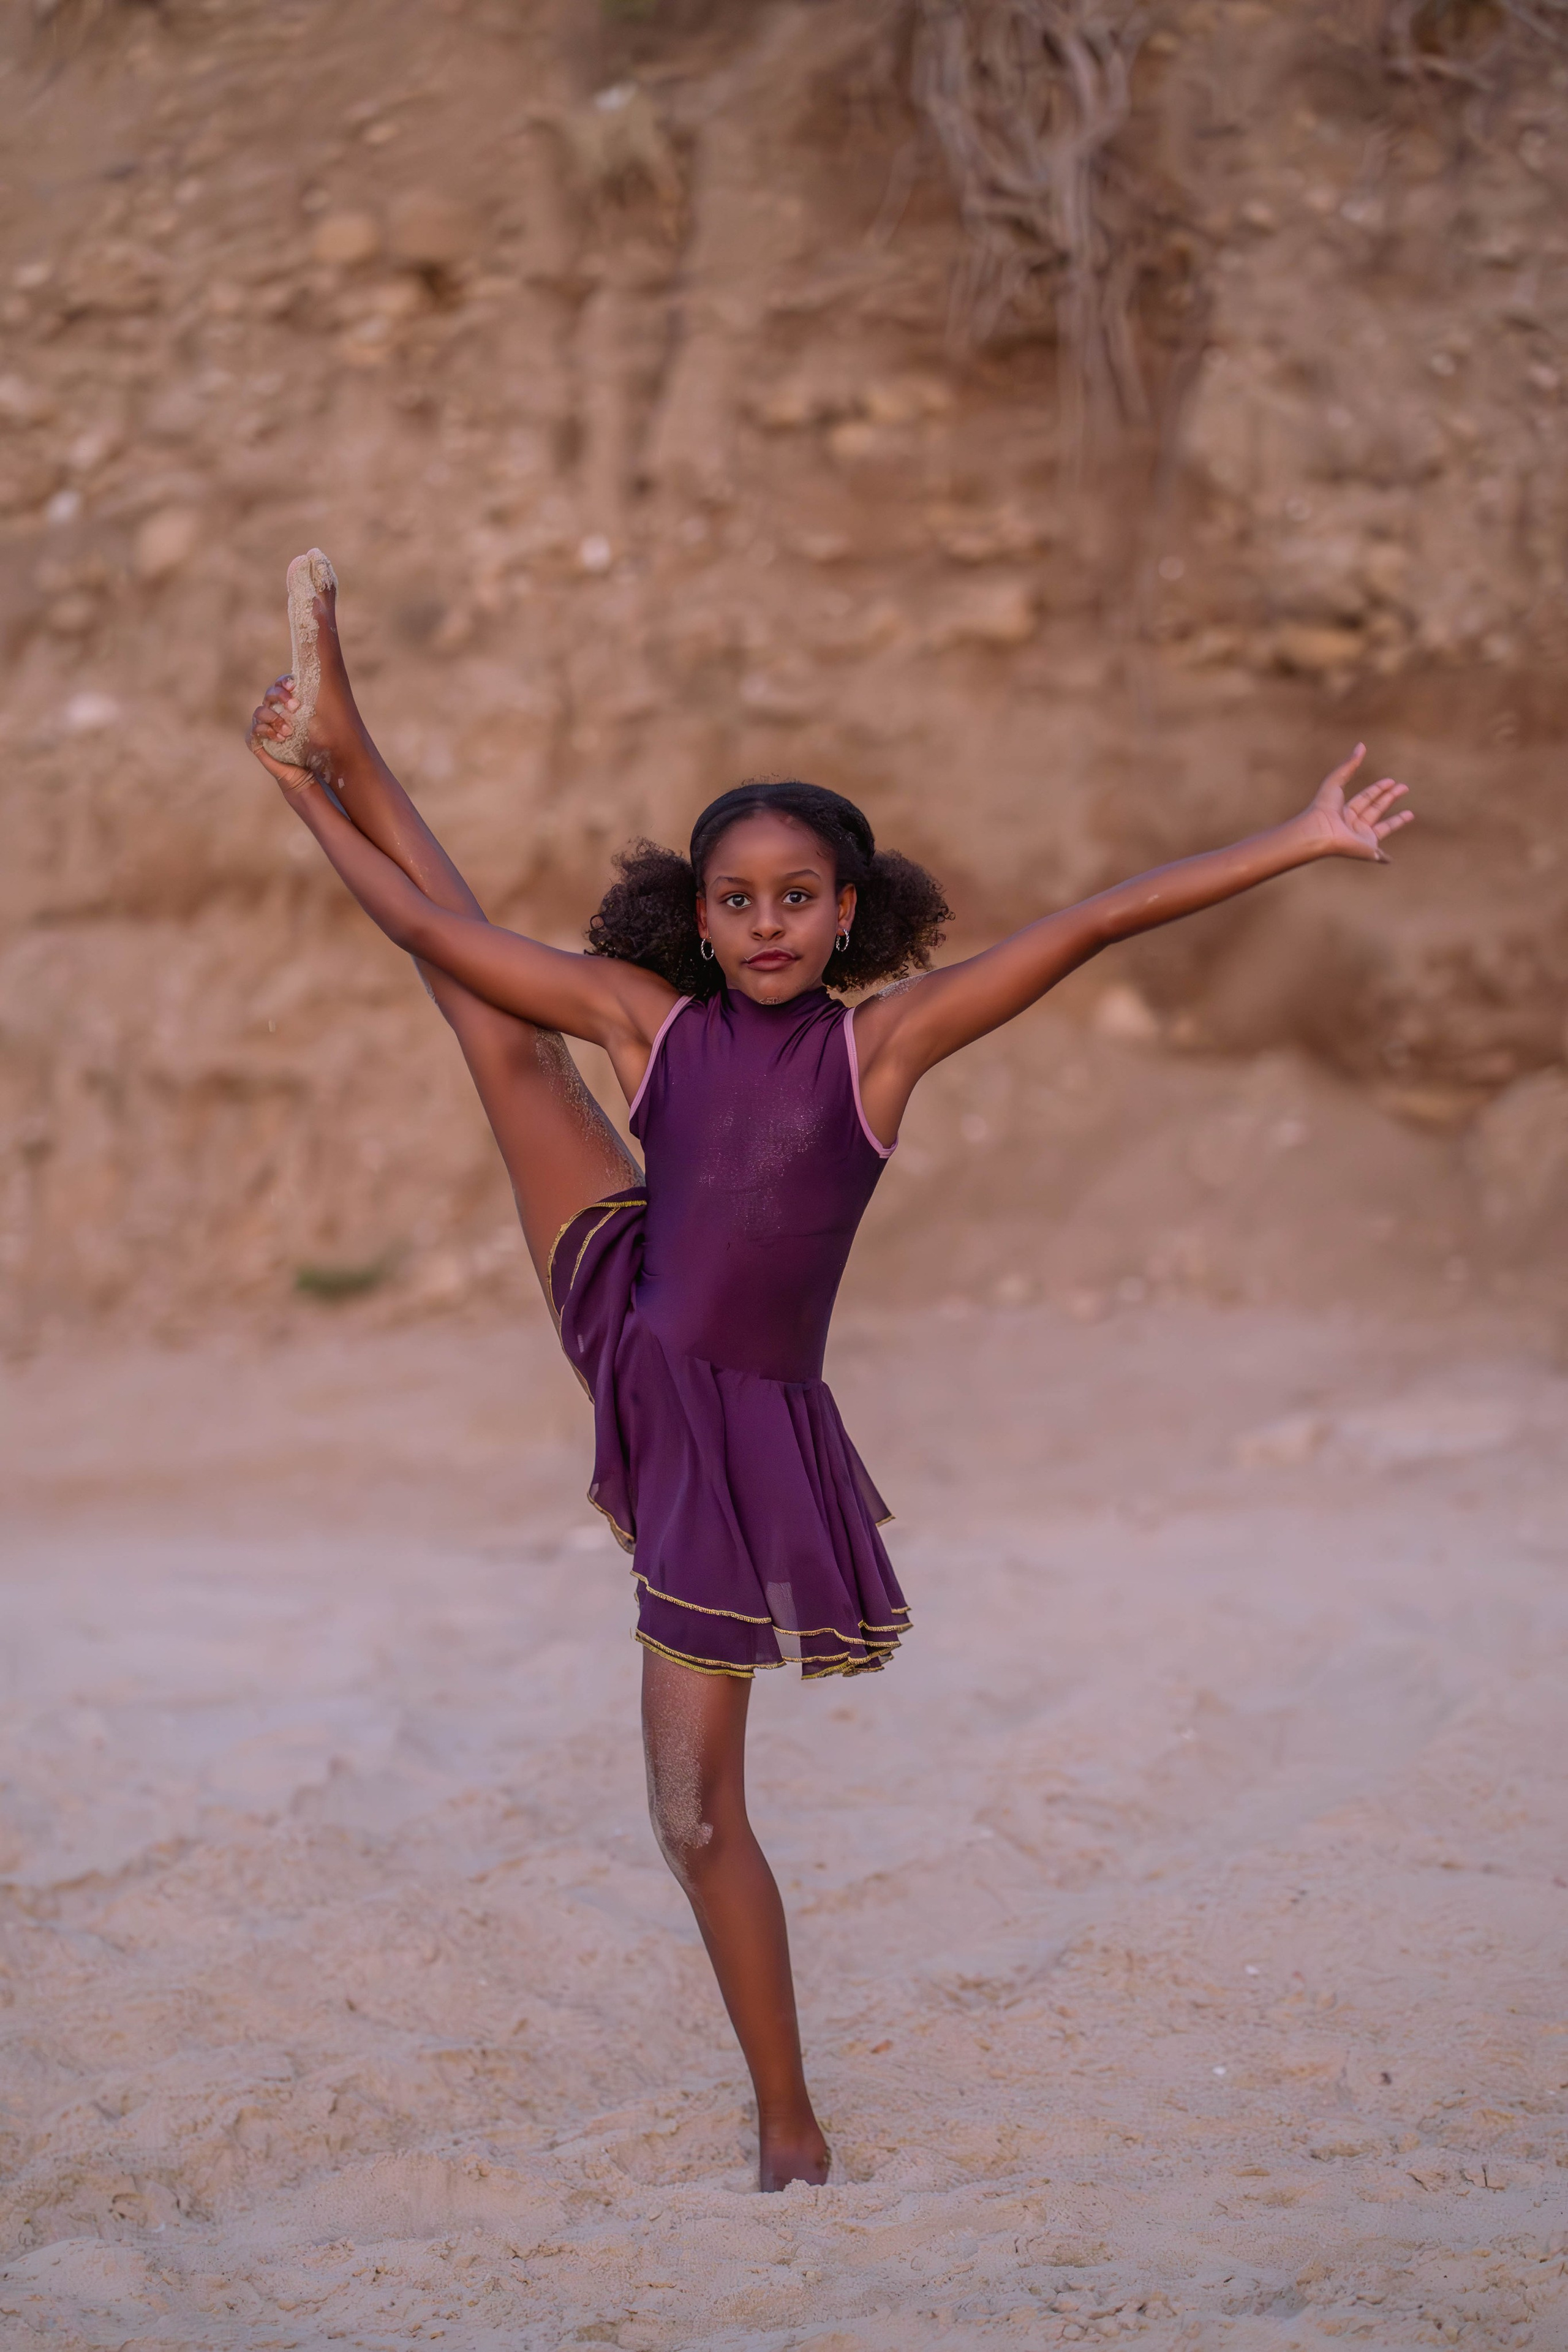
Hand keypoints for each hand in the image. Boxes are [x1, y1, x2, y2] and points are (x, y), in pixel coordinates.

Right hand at [246, 674, 313, 791]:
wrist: (308, 776)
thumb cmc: (316, 752)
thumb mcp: (320, 728)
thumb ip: (319, 710)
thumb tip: (332, 687)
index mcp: (287, 706)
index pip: (280, 686)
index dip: (284, 682)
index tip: (294, 685)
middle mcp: (274, 714)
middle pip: (269, 694)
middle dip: (280, 696)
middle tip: (295, 706)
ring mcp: (264, 728)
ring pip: (259, 711)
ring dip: (274, 718)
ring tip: (289, 732)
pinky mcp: (257, 743)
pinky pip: (253, 730)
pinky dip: (265, 731)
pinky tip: (279, 739)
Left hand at [1301, 744, 1412, 862]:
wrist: (1320, 832)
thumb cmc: (1323, 808)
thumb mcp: (1336, 781)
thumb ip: (1349, 765)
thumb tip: (1361, 745)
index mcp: (1345, 811)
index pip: (1365, 798)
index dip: (1378, 789)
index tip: (1391, 781)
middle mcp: (1353, 825)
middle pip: (1376, 810)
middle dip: (1390, 798)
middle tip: (1404, 787)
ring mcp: (1361, 839)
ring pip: (1383, 829)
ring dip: (1397, 822)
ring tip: (1411, 814)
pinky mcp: (1368, 850)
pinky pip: (1378, 856)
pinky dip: (1384, 858)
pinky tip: (1388, 860)